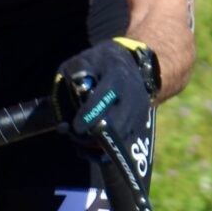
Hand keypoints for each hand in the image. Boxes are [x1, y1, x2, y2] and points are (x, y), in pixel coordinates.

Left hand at [53, 37, 159, 210]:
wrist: (134, 65)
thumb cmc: (101, 64)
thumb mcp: (83, 60)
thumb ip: (73, 76)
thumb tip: (71, 96)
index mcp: (117, 77)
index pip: (105, 98)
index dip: (90, 115)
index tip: (77, 127)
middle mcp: (133, 97)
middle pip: (116, 125)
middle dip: (93, 135)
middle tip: (75, 134)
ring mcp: (139, 113)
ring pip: (119, 139)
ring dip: (98, 145)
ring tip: (79, 138)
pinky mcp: (140, 126)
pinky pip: (123, 146)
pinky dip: (105, 151)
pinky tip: (89, 147)